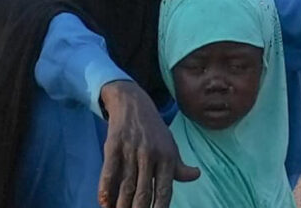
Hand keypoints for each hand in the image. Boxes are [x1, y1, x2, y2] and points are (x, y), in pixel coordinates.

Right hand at [97, 79, 195, 207]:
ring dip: (121, 204)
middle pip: (143, 191)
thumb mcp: (170, 145)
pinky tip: (104, 203)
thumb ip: (179, 166)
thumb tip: (196, 175)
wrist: (133, 102)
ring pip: (126, 184)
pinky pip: (109, 171)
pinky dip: (105, 188)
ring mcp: (131, 149)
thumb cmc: (154, 130)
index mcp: (166, 156)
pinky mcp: (114, 144)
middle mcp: (150, 154)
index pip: (165, 189)